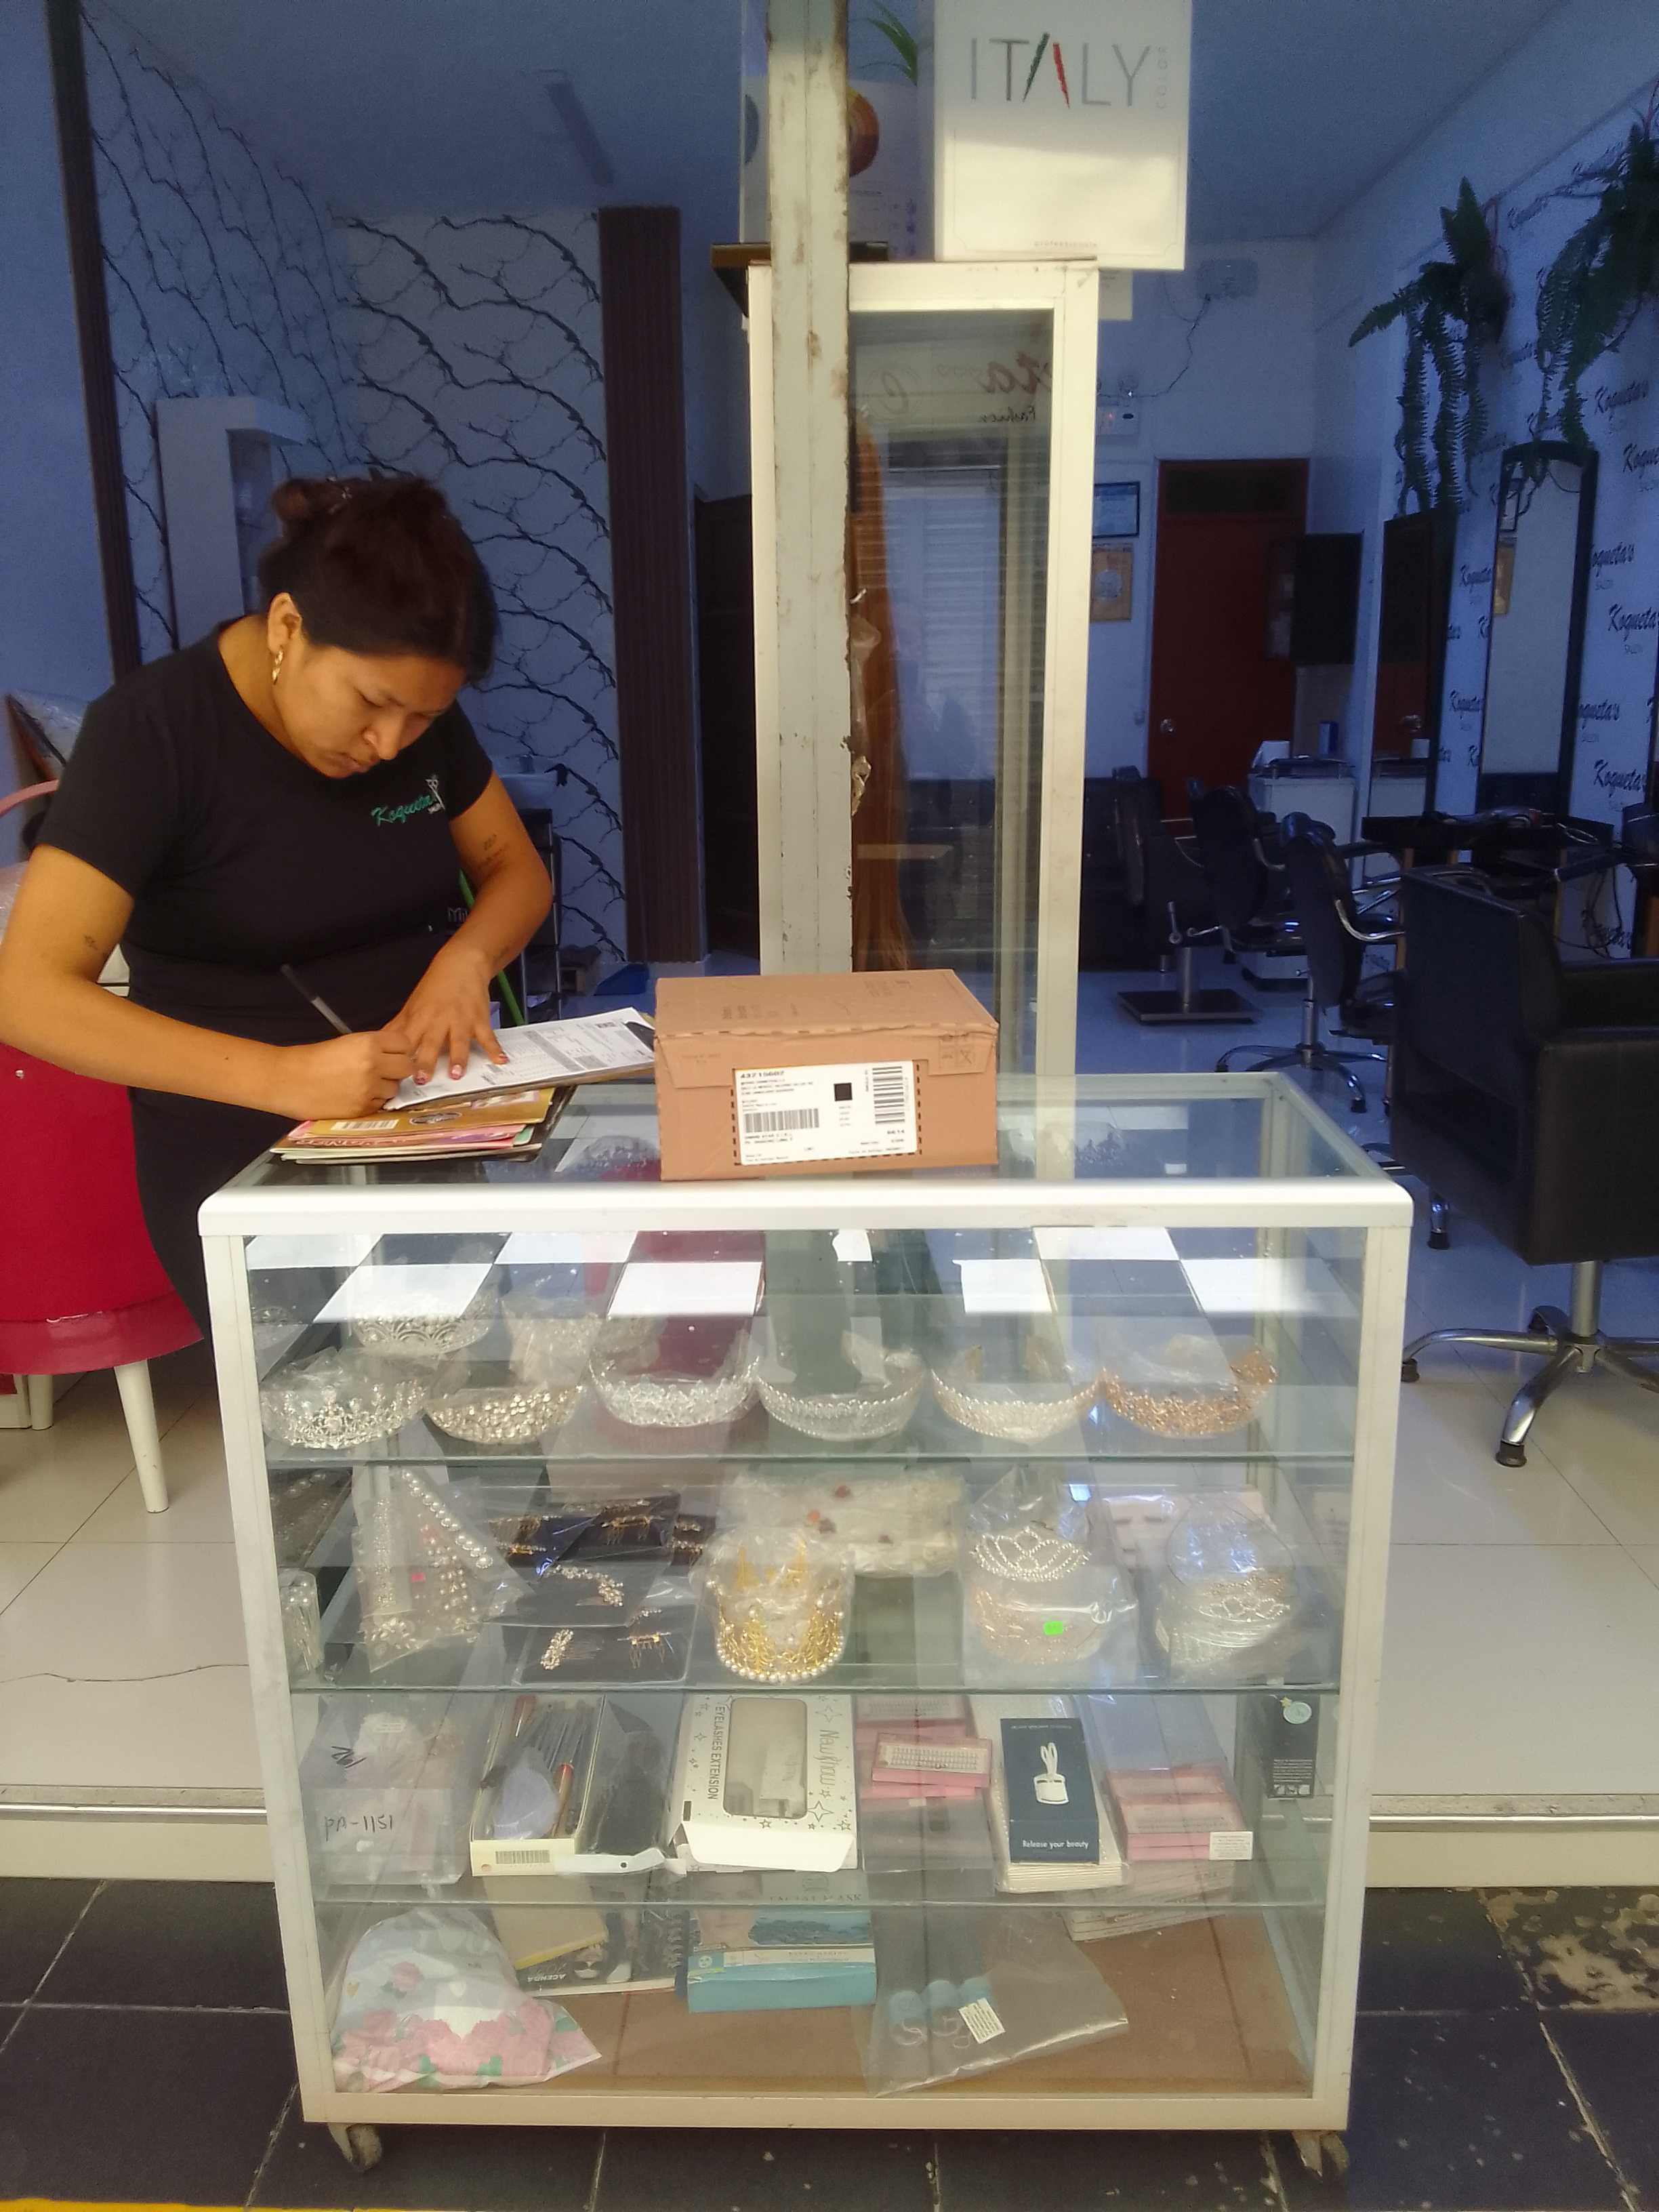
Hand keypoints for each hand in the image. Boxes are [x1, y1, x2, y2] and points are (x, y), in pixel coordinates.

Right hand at [270, 1029, 413, 1120]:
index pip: (404, 1043)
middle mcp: (373, 1065)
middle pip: (407, 1067)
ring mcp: (369, 1089)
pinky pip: (381, 1104)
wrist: (287, 1080)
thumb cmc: (311, 1060)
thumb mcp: (347, 1042)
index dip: (400, 1049)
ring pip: (395, 1088)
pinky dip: (373, 1101)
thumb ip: (374, 1047)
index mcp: (368, 1043)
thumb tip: (394, 1054)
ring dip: (385, 1086)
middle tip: (385, 1069)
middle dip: (398, 1068)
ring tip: (365, 1083)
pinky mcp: (362, 1108)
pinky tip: (356, 1095)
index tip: (394, 1052)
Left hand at [395, 940, 506, 1084]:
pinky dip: (495, 1048)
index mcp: (419, 1019)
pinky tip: (501, 1060)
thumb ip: (398, 1026)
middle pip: (430, 1043)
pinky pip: (487, 1036)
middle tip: (422, 1079)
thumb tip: (379, 1042)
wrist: (461, 965)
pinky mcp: (479, 1019)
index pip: (406, 1041)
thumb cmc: (434, 988)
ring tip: (457, 1074)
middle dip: (426, 1060)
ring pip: (458, 1041)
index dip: (400, 1057)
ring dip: (458, 1057)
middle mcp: (439, 1021)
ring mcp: (461, 1021)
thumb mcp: (412, 1005)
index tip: (394, 1075)